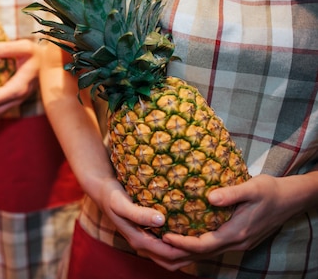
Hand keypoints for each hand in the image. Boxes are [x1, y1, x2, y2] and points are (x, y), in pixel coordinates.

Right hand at [94, 177, 195, 270]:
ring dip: (184, 251)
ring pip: (168, 255)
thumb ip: (139, 213)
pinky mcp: (145, 233)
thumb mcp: (122, 203)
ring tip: (200, 238)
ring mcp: (144, 239)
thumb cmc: (111, 195)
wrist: (101, 190)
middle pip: (170, 261)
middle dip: (189, 256)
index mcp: (138, 240)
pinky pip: (165, 244)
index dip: (186, 250)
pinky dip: (177, 242)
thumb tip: (161, 220)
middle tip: (206, 243)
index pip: (168, 254)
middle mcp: (142, 244)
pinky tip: (187, 228)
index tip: (202, 239)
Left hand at [161, 174, 304, 257]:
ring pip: (205, 255)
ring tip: (161, 245)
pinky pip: (211, 249)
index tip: (164, 236)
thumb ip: (232, 193)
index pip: (203, 245)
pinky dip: (194, 247)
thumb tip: (210, 197)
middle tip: (154, 244)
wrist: (289, 200)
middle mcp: (235, 242)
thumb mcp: (253, 187)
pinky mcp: (236, 240)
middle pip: (201, 255)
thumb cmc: (270, 191)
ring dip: (184, 252)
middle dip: (177, 252)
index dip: (182, 243)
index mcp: (237, 232)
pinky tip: (181, 238)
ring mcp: (237, 243)